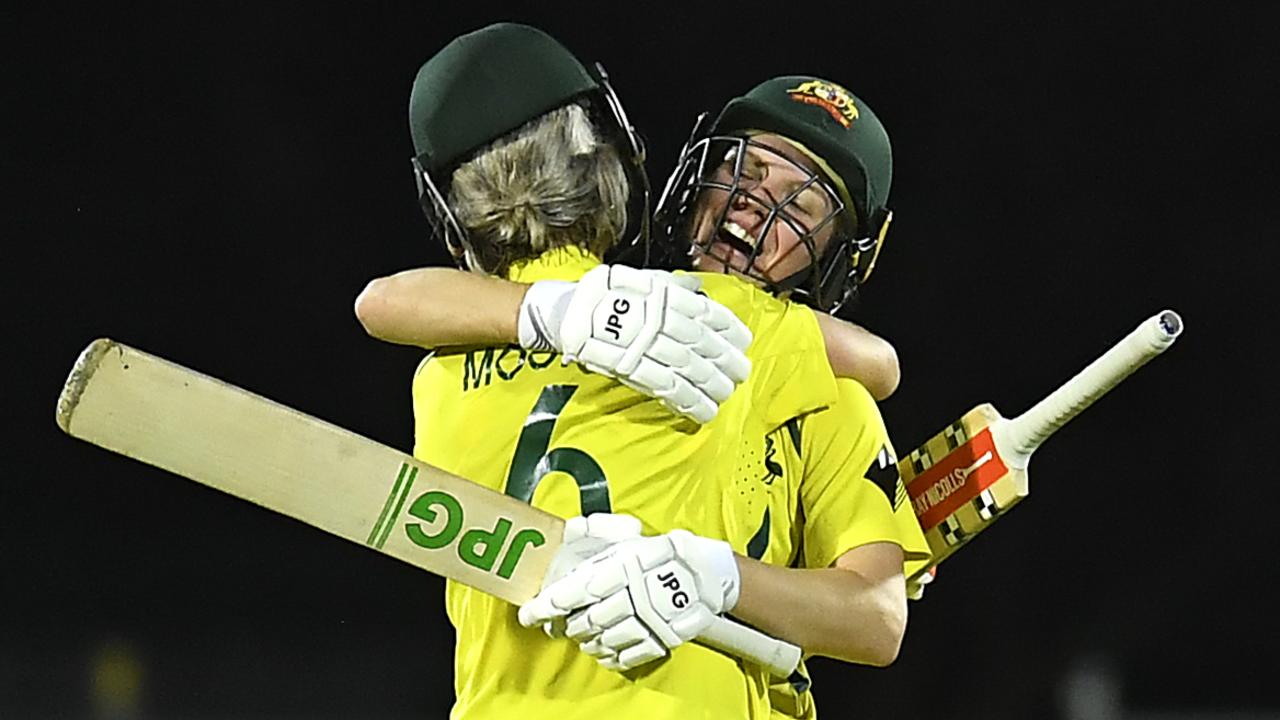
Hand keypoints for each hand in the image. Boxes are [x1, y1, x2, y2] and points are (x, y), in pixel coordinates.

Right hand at [517, 264, 750, 422]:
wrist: (568, 312)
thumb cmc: (606, 294)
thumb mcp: (643, 280)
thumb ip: (673, 285)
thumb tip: (698, 288)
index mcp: (666, 297)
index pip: (707, 313)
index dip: (730, 329)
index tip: (744, 340)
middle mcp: (661, 321)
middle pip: (703, 345)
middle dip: (726, 360)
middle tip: (742, 372)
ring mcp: (647, 346)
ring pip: (690, 368)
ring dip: (713, 384)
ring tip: (727, 393)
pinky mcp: (633, 369)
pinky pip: (668, 388)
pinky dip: (689, 401)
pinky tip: (705, 411)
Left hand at [518, 529, 739, 670]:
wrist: (704, 573)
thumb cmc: (659, 552)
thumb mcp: (626, 533)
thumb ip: (595, 530)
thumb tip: (567, 528)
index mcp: (619, 568)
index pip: (572, 592)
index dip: (546, 606)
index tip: (529, 613)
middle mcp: (629, 596)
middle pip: (584, 621)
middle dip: (569, 624)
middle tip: (564, 621)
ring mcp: (645, 622)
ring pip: (601, 641)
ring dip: (587, 640)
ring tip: (585, 633)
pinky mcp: (659, 640)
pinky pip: (625, 656)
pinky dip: (610, 656)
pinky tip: (605, 649)